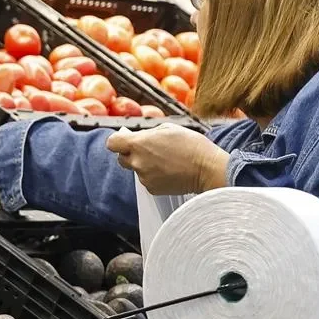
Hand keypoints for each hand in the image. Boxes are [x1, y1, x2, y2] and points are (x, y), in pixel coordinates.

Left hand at [106, 123, 228, 194]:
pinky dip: (154, 176)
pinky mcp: (152, 189)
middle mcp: (138, 162)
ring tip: (166, 161)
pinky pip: (147, 180)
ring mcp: (144, 177)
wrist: (206, 169)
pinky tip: (169, 171)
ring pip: (136, 170)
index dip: (118, 141)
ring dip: (145, 165)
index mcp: (139, 144)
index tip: (124, 140)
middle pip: (122, 158)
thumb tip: (134, 136)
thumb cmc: (191, 146)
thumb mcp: (168, 128)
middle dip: (131, 153)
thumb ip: (147, 133)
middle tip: (150, 150)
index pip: (112, 143)